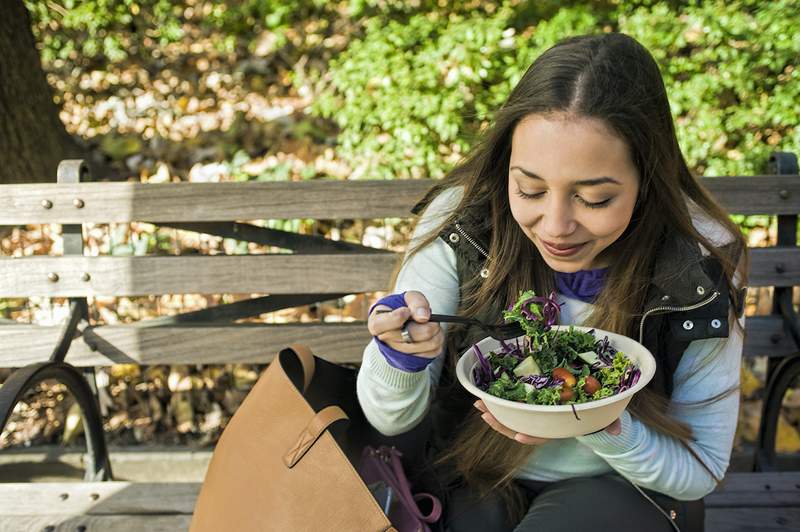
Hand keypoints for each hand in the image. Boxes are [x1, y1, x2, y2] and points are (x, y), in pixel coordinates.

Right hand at [367, 290, 443, 358]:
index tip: (407, 311)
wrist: (405, 322)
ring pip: (426, 345)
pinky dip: (438, 342)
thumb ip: (416, 302)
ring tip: (434, 325)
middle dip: (428, 325)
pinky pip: (433, 353)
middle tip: (433, 319)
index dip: (395, 319)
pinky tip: (433, 335)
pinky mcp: (412, 360)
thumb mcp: (408, 298)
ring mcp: (398, 352)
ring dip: (436, 333)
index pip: (380, 325)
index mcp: (377, 323)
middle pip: (411, 335)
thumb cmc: (403, 307)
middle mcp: (385, 340)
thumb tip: (424, 317)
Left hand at [474, 400, 621, 443]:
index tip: (518, 436)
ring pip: (512, 418)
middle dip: (501, 423)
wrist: (589, 406)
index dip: (531, 437)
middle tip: (485, 413)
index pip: (544, 435)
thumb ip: (609, 422)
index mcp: (558, 427)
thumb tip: (616, 429)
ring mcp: (535, 414)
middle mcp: (543, 423)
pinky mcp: (530, 402)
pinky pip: (512, 405)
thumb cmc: (593, 412)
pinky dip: (500, 401)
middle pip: (520, 427)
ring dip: (494, 412)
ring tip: (479, 404)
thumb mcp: (603, 416)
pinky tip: (487, 395)